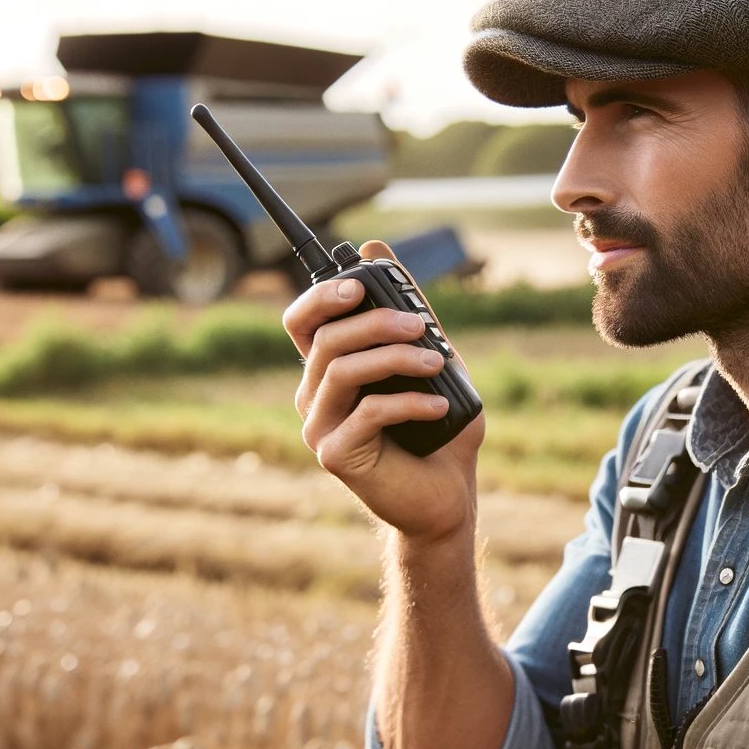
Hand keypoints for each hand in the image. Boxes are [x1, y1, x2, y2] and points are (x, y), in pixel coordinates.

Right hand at [282, 240, 484, 543]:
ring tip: (437, 363)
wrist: (447, 500)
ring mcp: (319, 427)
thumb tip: (377, 248)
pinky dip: (408, 402)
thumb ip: (410, 313)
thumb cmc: (440, 431)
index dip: (321, 296)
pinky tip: (440, 406)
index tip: (359, 284)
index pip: (302, 321)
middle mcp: (314, 396)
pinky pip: (366, 412)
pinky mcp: (335, 455)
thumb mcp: (434, 361)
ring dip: (394, 358)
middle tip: (422, 326)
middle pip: (325, 340)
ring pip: (341, 370)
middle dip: (375, 322)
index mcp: (329, 370)